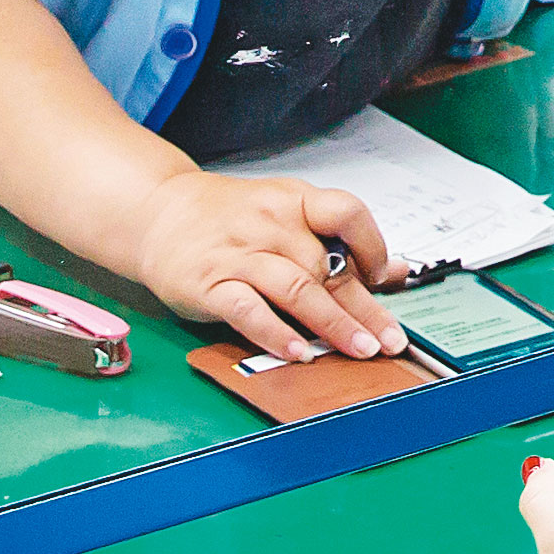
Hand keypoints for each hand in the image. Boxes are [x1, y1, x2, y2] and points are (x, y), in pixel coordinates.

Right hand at [123, 167, 403, 357]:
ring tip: (358, 350)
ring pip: (295, 288)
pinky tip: (298, 352)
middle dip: (364, 308)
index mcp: (294, 201)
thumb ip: (337, 243)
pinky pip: (248, 310)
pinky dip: (276, 333)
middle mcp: (270, 224)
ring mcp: (239, 253)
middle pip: (328, 267)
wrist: (157, 213)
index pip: (346, 212)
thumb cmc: (229, 218)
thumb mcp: (286, 214)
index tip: (386, 279)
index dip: (372, 245)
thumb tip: (396, 271)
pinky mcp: (210, 283)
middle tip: (390, 341)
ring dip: (332, 323)